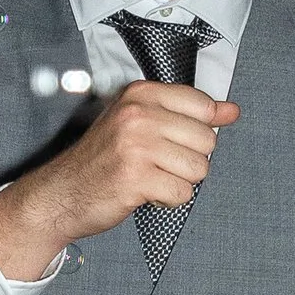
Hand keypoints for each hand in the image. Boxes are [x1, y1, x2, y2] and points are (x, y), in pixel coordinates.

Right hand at [0, 78, 239, 279]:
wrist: (61, 193)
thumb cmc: (104, 158)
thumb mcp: (142, 123)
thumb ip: (189, 114)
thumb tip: (232, 111)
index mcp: (140, 94)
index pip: (202, 105)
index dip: (198, 130)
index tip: (174, 140)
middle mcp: (137, 115)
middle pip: (207, 140)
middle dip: (189, 160)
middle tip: (158, 164)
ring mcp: (135, 146)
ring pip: (199, 169)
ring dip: (180, 181)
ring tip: (151, 178)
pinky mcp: (135, 179)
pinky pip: (182, 193)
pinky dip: (168, 200)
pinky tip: (146, 194)